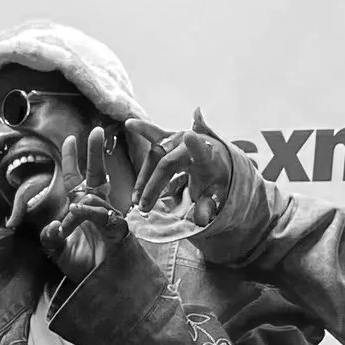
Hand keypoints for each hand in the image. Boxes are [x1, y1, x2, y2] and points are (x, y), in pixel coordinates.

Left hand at [5, 126, 121, 279]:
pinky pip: (104, 216)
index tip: (70, 139)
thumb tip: (50, 227)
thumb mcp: (58, 253)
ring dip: (84, 201)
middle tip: (99, 131)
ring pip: (97, 197)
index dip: (72, 159)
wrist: (100, 288)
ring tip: (73, 211)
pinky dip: (90, 212)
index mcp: (80, 209)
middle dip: (96, 153)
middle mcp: (95, 208)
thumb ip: (50, 240)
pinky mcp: (118, 230)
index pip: (75, 179)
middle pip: (95, 175)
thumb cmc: (82, 267)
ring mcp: (108, 218)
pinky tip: (79, 211)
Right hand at [132, 109, 246, 226]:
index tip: (190, 136)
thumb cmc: (213, 180)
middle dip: (153, 186)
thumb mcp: (215, 196)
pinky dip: (141, 128)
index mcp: (207, 156)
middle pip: (167, 163)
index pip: (201, 151)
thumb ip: (208, 207)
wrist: (213, 161)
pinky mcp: (167, 136)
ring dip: (143, 178)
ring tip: (136, 199)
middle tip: (143, 207)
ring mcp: (177, 138)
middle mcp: (191, 143)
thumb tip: (201, 221)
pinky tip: (129, 124)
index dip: (195, 145)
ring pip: (154, 156)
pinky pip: (153, 133)